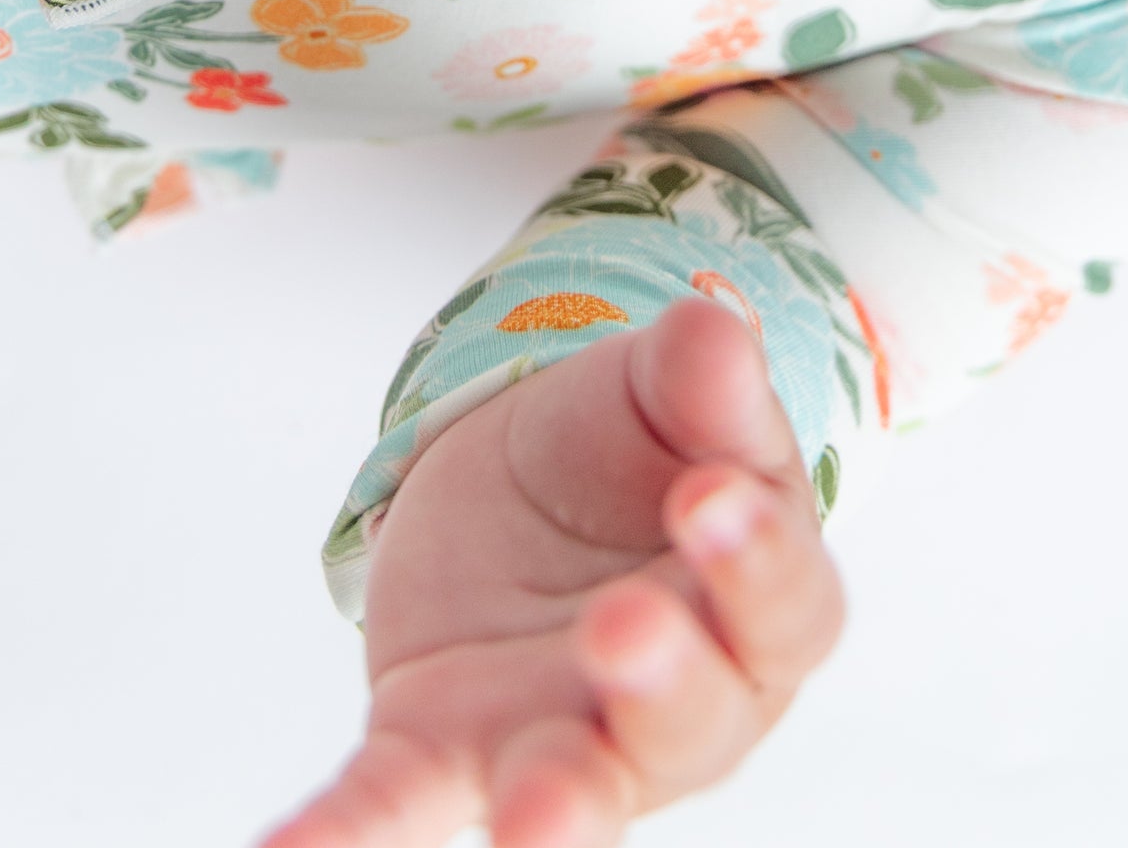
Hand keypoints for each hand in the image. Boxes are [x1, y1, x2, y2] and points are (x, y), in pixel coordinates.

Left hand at [260, 298, 845, 847]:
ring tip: (529, 819)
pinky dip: (343, 832)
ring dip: (555, 807)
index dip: (755, 555)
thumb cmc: (630, 457)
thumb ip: (696, 373)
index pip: (784, 603)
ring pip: (574, 787)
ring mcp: (562, 743)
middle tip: (621, 624)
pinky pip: (397, 804)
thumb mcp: (660, 392)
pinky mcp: (444, 752)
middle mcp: (683, 710)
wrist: (527, 495)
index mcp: (758, 612)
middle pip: (691, 720)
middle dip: (662, 680)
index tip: (710, 495)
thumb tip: (714, 331)